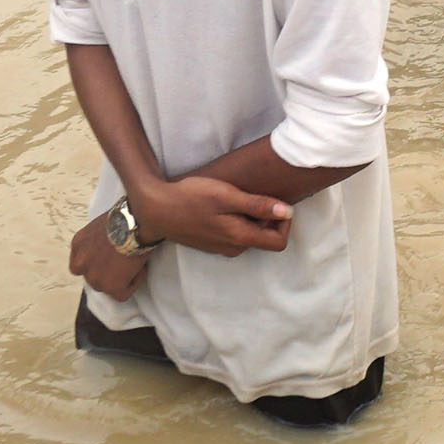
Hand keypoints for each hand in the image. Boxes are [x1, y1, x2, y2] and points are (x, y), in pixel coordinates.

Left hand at [70, 215, 146, 297]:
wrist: (136, 220)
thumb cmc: (126, 216)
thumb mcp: (102, 225)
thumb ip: (98, 241)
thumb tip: (110, 247)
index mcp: (78, 244)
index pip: (79, 264)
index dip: (95, 263)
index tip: (108, 259)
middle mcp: (80, 263)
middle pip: (92, 277)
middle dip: (107, 272)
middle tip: (124, 262)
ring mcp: (94, 277)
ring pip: (107, 286)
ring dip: (121, 277)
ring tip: (134, 262)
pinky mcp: (111, 286)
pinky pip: (123, 294)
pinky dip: (134, 282)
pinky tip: (141, 267)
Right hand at [131, 173, 294, 256]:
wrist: (156, 209)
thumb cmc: (191, 198)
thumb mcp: (227, 196)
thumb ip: (258, 205)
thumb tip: (287, 212)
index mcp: (240, 238)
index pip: (279, 242)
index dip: (284, 223)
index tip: (276, 203)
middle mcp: (233, 248)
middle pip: (265, 238)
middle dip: (268, 218)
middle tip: (256, 195)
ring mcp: (221, 247)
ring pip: (249, 235)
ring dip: (252, 218)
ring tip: (239, 197)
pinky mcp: (211, 242)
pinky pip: (234, 234)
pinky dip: (238, 220)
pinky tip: (224, 204)